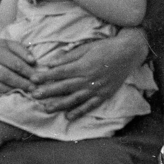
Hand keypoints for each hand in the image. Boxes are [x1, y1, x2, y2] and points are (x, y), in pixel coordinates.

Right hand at [0, 28, 37, 96]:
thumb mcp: (9, 44)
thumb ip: (22, 51)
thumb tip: (33, 61)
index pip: (14, 63)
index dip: (27, 71)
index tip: (37, 77)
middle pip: (5, 76)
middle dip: (21, 83)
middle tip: (33, 88)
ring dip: (11, 90)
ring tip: (24, 92)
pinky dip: (1, 94)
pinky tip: (12, 95)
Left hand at [29, 29, 148, 119]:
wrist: (129, 52)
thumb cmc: (107, 47)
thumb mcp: (87, 47)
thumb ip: (69, 57)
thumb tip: (51, 63)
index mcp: (83, 65)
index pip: (60, 73)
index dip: (45, 77)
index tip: (33, 79)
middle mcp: (89, 79)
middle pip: (64, 87)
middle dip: (47, 91)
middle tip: (33, 95)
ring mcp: (97, 89)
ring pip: (75, 99)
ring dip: (59, 104)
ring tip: (46, 108)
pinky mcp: (105, 94)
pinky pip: (90, 105)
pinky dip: (80, 112)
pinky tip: (69, 116)